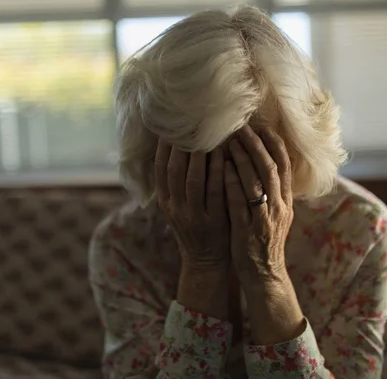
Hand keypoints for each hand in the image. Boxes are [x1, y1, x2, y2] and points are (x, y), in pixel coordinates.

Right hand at [155, 140, 229, 269]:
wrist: (206, 261)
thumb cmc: (195, 226)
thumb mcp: (179, 207)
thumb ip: (177, 183)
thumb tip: (177, 149)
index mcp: (166, 202)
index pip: (160, 170)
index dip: (164, 148)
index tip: (170, 128)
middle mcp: (176, 208)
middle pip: (175, 171)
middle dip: (182, 146)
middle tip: (190, 125)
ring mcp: (194, 215)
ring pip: (194, 180)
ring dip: (201, 156)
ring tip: (208, 135)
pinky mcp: (213, 221)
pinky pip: (216, 192)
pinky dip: (219, 172)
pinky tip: (225, 156)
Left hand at [224, 127, 303, 343]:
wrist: (264, 275)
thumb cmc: (264, 240)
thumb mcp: (275, 214)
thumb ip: (272, 190)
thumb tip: (265, 162)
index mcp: (286, 202)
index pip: (285, 167)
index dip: (275, 144)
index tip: (262, 126)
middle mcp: (278, 208)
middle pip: (272, 170)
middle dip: (257, 146)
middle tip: (242, 128)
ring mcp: (264, 220)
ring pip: (258, 184)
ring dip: (244, 161)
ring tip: (230, 142)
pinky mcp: (248, 232)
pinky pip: (241, 204)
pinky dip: (233, 184)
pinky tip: (223, 169)